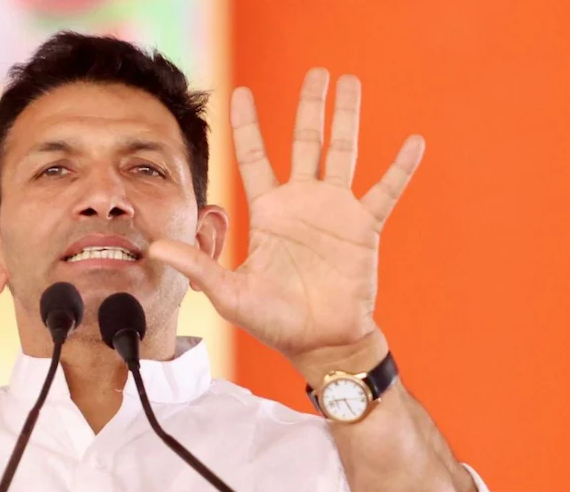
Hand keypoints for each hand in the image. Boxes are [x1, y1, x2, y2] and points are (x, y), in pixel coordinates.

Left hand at [148, 68, 423, 380]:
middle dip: (310, 106)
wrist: (320, 343)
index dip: (246, 124)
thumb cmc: (274, 320)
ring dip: (348, 118)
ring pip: (343, 152)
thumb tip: (155, 248)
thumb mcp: (230, 292)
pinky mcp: (363, 228)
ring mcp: (335, 212)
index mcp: (269, 212)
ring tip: (352, 83)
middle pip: (305, 141)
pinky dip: (400, 168)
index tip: (240, 91)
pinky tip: (414, 141)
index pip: (253, 156)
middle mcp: (302, 202)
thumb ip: (197, 265)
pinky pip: (385, 191)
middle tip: (318, 71)